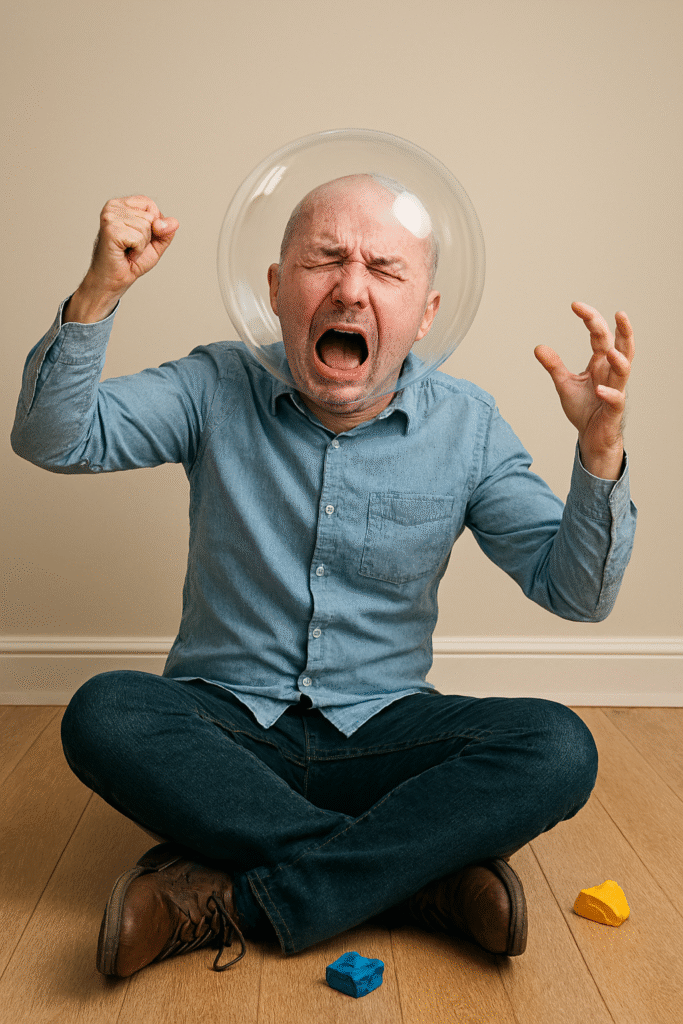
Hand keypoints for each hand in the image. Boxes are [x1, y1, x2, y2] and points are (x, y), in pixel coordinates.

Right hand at [64, 195, 178, 323]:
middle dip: (147, 237)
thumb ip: (166, 231)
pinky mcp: (110, 230)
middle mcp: (113, 207)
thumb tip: (174, 222)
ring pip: (146, 227)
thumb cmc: (130, 261)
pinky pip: (139, 238)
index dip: (153, 224)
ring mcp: (110, 217)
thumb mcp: (155, 243)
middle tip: (131, 246)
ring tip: (127, 250)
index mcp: (121, 205)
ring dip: (141, 245)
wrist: (114, 280)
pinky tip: (125, 253)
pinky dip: (137, 251)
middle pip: (150, 216)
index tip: (137, 237)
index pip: (150, 204)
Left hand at [534, 302, 633, 479]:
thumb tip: (538, 347)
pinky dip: (609, 393)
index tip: (575, 305)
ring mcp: (615, 390)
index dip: (591, 319)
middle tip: (619, 313)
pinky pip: (616, 399)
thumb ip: (554, 365)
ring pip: (624, 372)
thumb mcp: (564, 383)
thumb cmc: (584, 408)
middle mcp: (610, 373)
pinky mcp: (613, 409)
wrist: (591, 435)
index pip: (600, 336)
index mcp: (600, 363)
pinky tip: (599, 389)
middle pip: (622, 347)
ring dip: (620, 361)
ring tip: (610, 352)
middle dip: (623, 330)